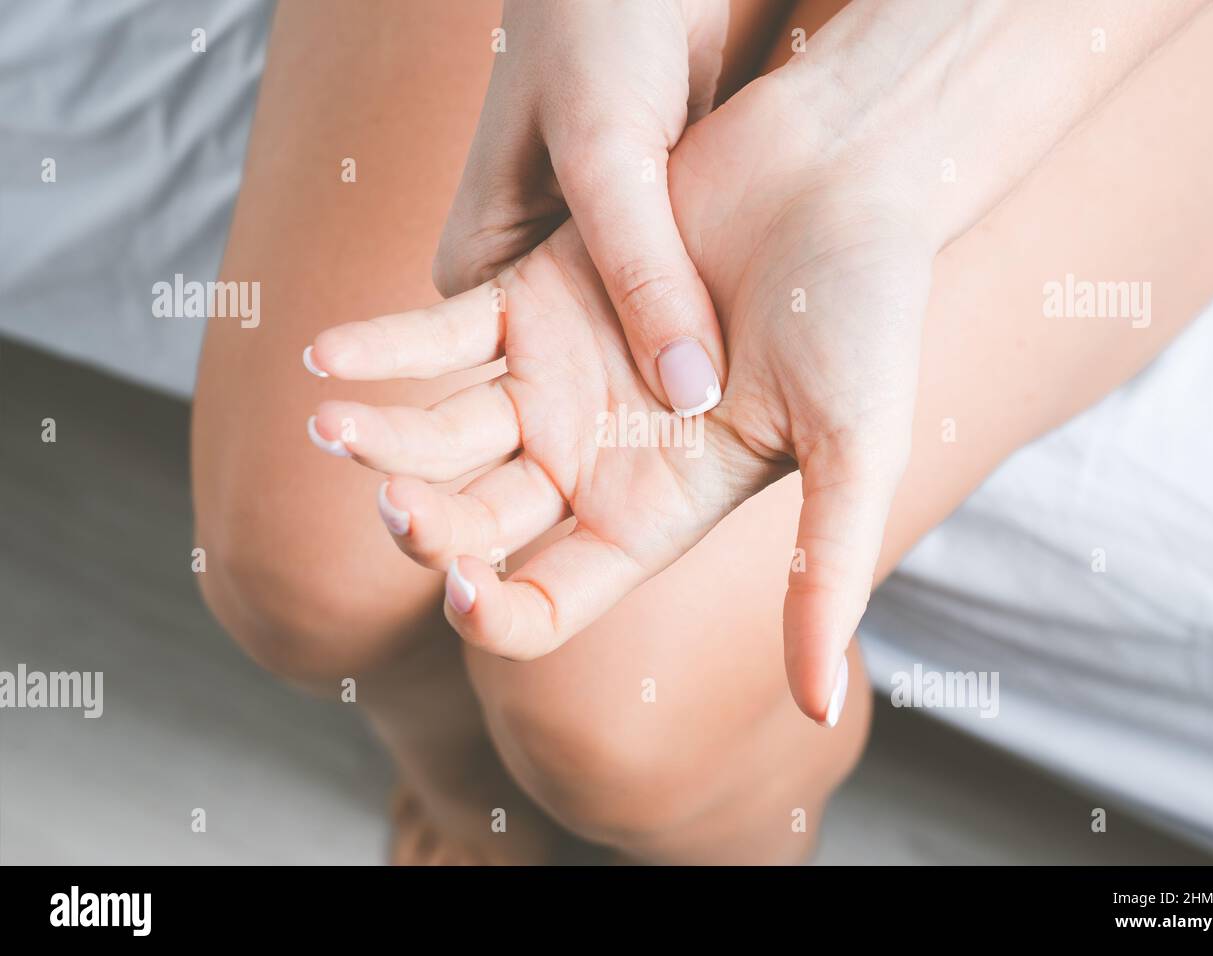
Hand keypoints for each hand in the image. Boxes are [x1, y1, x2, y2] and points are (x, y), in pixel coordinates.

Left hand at [306, 74, 933, 725]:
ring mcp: (555, 382)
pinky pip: (439, 335)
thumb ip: (829, 573)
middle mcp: (592, 459)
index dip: (498, 618)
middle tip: (396, 505)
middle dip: (427, 529)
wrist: (843, 172)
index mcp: (654, 512)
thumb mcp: (858, 450)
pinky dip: (383, 347)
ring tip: (334, 427)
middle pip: (479, 527)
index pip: (551, 601)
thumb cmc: (868, 313)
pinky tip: (329, 359)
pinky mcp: (532, 298)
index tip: (463, 593)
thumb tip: (820, 710)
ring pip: (444, 435)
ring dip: (383, 443)